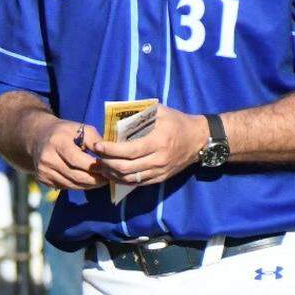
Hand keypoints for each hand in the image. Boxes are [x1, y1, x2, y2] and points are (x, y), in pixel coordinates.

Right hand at [28, 119, 105, 189]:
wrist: (37, 136)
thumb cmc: (64, 131)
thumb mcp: (80, 128)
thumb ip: (95, 140)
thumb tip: (109, 156)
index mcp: (57, 142)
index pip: (78, 160)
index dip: (95, 167)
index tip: (109, 168)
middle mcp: (47, 158)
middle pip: (76, 176)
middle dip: (95, 179)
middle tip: (108, 178)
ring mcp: (43, 171)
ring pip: (72, 184)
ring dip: (88, 185)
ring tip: (101, 181)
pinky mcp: (43, 179)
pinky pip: (65, 187)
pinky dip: (78, 186)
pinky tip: (87, 181)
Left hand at [92, 105, 208, 185]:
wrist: (199, 139)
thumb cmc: (178, 122)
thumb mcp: (161, 111)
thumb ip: (140, 112)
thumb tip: (118, 113)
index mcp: (158, 142)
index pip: (129, 151)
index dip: (111, 150)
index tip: (98, 146)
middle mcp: (159, 159)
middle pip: (127, 168)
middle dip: (107, 163)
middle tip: (95, 157)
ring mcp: (160, 171)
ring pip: (130, 178)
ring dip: (112, 174)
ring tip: (100, 166)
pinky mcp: (161, 178)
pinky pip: (138, 183)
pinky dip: (123, 180)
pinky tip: (113, 173)